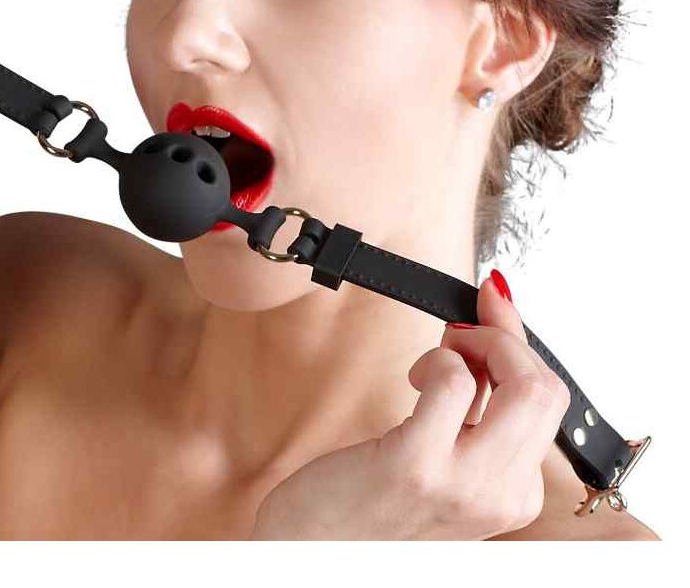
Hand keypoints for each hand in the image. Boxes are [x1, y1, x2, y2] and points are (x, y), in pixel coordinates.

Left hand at [248, 272, 571, 539]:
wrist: (311, 553)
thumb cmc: (363, 499)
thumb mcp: (438, 448)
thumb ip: (474, 397)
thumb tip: (491, 322)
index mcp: (514, 493)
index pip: (550, 399)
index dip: (518, 343)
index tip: (491, 308)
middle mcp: (502, 497)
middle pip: (547, 388)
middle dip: (504, 337)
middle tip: (460, 335)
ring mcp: (465, 486)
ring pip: (525, 384)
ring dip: (476, 341)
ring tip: (437, 356)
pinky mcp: (416, 465)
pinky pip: (455, 382)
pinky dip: (437, 358)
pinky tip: (412, 379)